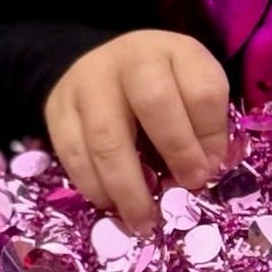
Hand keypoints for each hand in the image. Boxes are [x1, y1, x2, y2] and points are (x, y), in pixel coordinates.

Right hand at [43, 29, 230, 236]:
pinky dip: (93, 186)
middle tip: (189, 187)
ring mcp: (89, 83)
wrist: (102, 63)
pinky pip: (73, 154)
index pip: (202, 88)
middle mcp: (131, 60)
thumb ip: (207, 122)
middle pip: (154, 102)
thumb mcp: (193, 85)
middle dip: (176, 150)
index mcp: (176, 51)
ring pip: (107, 137)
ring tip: (145, 220)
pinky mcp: (58, 110)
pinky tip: (110, 205)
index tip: (214, 165)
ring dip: (129, 186)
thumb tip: (208, 169)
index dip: (212, 133)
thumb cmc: (161, 82)